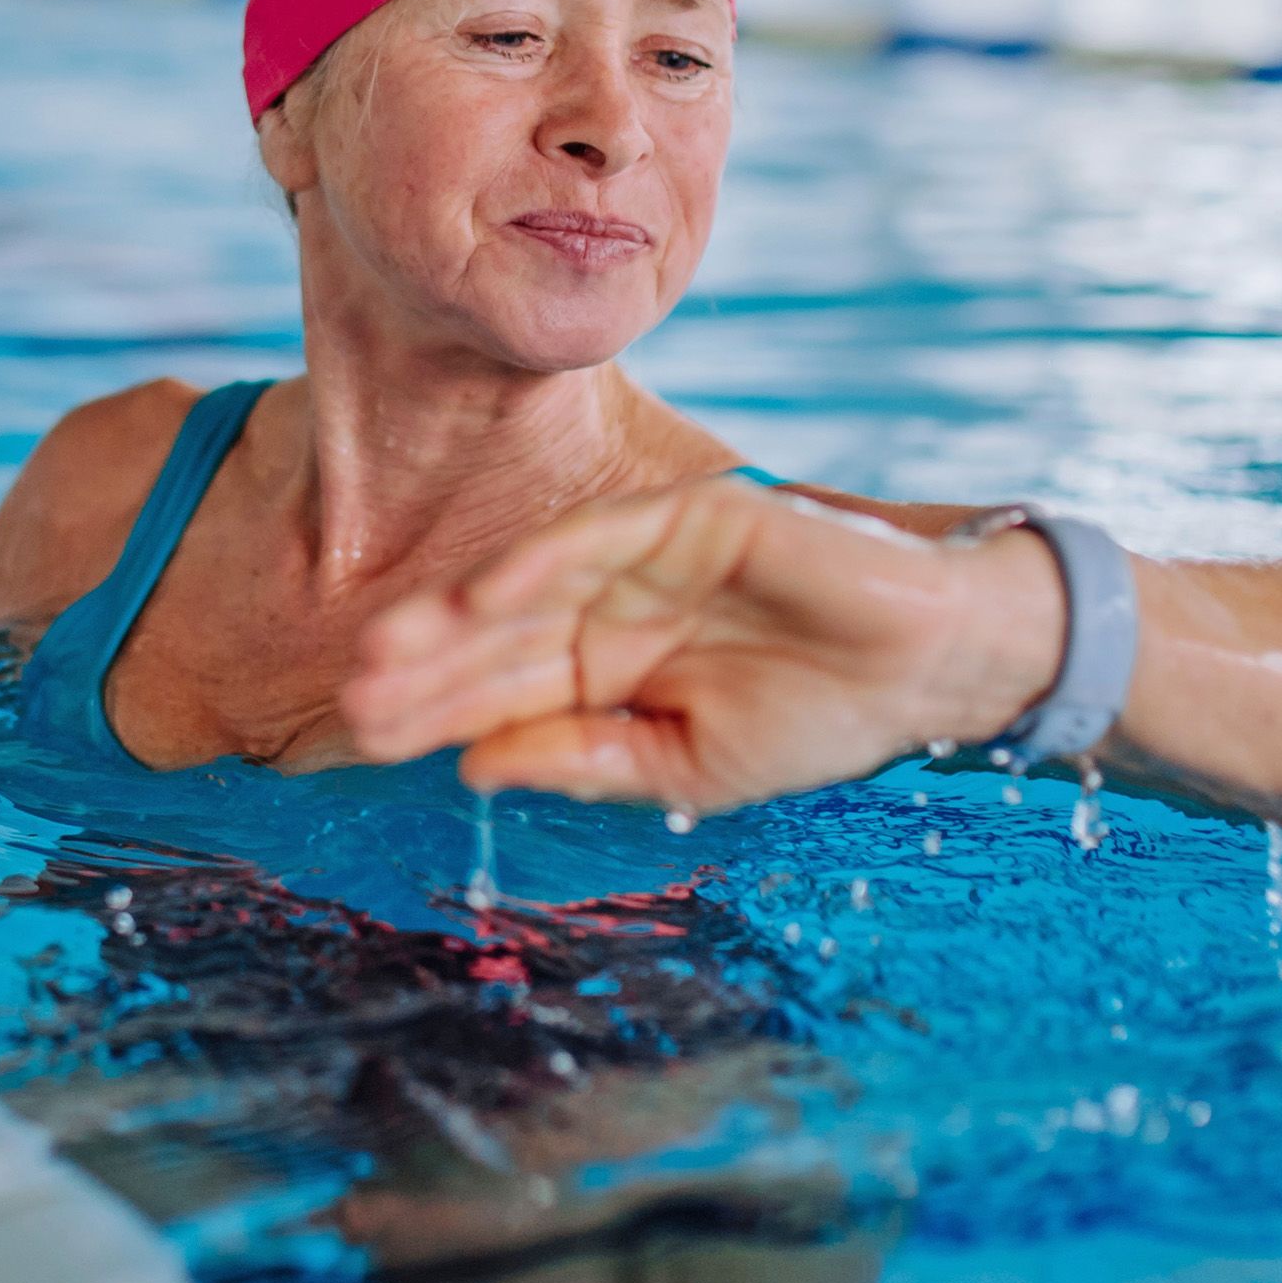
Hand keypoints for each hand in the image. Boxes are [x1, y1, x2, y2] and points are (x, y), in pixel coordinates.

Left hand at [342, 477, 1065, 812]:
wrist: (934, 666)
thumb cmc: (822, 719)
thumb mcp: (687, 767)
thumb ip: (585, 759)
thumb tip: (475, 768)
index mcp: (608, 671)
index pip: (502, 691)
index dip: (434, 713)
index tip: (358, 743)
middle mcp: (612, 608)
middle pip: (496, 639)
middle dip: (423, 672)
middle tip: (346, 704)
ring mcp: (646, 557)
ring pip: (528, 585)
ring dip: (456, 617)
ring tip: (386, 654)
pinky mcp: (690, 514)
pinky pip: (599, 534)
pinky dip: (540, 560)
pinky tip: (482, 595)